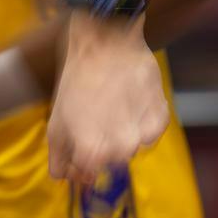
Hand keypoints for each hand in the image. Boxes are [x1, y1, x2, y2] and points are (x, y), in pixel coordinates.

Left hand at [45, 15, 166, 184]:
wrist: (107, 40)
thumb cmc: (78, 79)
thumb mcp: (56, 119)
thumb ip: (59, 156)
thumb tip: (65, 178)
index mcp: (92, 150)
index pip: (88, 175)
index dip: (81, 162)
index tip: (79, 146)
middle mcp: (121, 147)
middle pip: (110, 162)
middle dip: (101, 145)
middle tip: (95, 119)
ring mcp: (143, 133)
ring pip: (132, 148)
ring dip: (121, 133)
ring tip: (111, 106)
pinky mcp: (162, 117)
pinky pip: (150, 133)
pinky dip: (141, 121)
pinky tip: (130, 101)